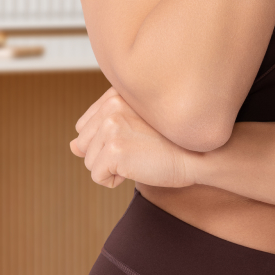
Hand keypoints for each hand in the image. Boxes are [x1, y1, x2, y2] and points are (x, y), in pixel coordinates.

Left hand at [70, 87, 200, 188]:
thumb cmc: (175, 142)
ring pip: (89, 161)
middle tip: (138, 151)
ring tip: (140, 159)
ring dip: (111, 168)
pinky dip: (114, 181)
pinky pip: (97, 176)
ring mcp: (111, 126)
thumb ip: (103, 129)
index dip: (105, 141)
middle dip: (105, 155)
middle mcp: (112, 105)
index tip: (134, 141)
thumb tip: (72, 147)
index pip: (86, 124)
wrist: (202, 154)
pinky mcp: (113, 149)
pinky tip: (138, 169)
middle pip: (84, 143)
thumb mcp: (138, 125)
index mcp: (117, 94)